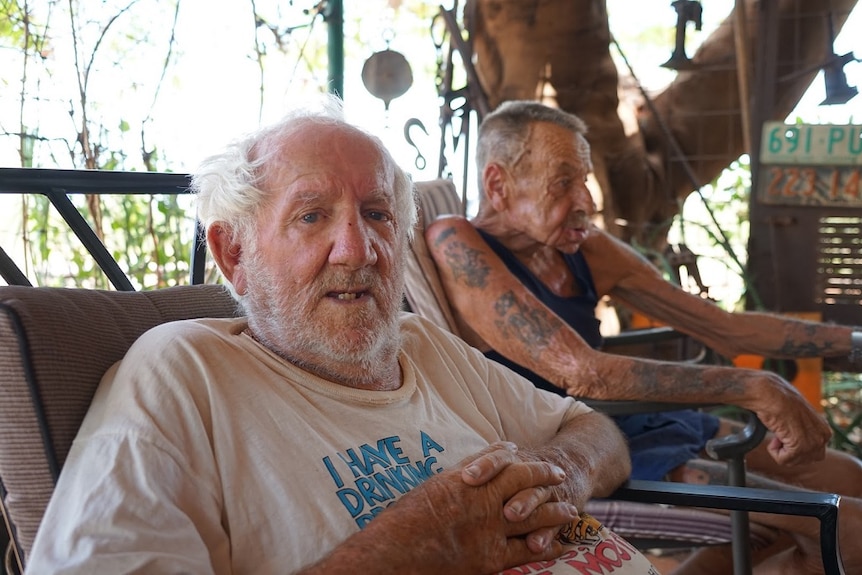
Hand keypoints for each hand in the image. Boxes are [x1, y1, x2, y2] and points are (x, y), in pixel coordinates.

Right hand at [336, 442, 580, 574]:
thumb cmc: (404, 522)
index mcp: (467, 480)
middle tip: (560, 475)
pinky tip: (559, 546)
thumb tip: (476, 464)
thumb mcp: (433, 488)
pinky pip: (526, 551)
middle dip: (544, 476)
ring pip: (533, 515)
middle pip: (524, 482)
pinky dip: (546, 547)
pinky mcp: (490, 560)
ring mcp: (489, 530)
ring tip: (569, 510)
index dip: (516, 456)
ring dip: (554, 512)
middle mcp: (483, 500)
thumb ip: (458, 475)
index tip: (524, 454)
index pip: (502, 460)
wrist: (394, 555)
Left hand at [459, 442, 578, 552]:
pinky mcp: (557, 512)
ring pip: (536, 494)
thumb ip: (478, 469)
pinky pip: (552, 523)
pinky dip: (545, 534)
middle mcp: (526, 474)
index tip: (467, 477)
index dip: (484, 465)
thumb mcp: (501, 466)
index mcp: (510, 461)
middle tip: (495, 501)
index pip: (497, 457)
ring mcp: (543, 491)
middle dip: (506, 486)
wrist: (562, 472)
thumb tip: (443, 483)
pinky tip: (535, 545)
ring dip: (525, 504)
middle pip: (520, 475)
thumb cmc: (515, 474)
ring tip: (511, 516)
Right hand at [745, 371, 830, 465]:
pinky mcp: (800, 446)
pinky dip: (774, 452)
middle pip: (806, 460)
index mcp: (824, 429)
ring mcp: (813, 442)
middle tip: (780, 437)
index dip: (795, 446)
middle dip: (791, 453)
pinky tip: (774, 437)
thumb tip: (796, 439)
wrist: (769, 393)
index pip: (814, 453)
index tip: (786, 433)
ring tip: (777, 435)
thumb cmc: (779, 400)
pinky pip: (784, 460)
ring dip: (781, 451)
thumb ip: (804, 430)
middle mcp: (823, 437)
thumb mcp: (798, 416)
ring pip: (795, 461)